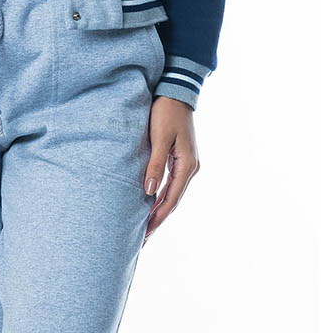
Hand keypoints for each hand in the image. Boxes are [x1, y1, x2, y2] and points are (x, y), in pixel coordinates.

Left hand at [142, 96, 199, 244]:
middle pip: (172, 200)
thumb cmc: (166, 112)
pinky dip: (161, 195)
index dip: (157, 217)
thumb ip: (155, 165)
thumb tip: (148, 192)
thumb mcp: (159, 138)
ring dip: (159, 209)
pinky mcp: (180, 158)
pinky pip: (171, 183)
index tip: (145, 233)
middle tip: (142, 239)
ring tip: (145, 227)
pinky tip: (151, 203)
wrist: (176, 93)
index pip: (170, 199)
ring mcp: (187, 164)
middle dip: (157, 219)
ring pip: (172, 193)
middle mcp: (190, 168)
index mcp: (187, 165)